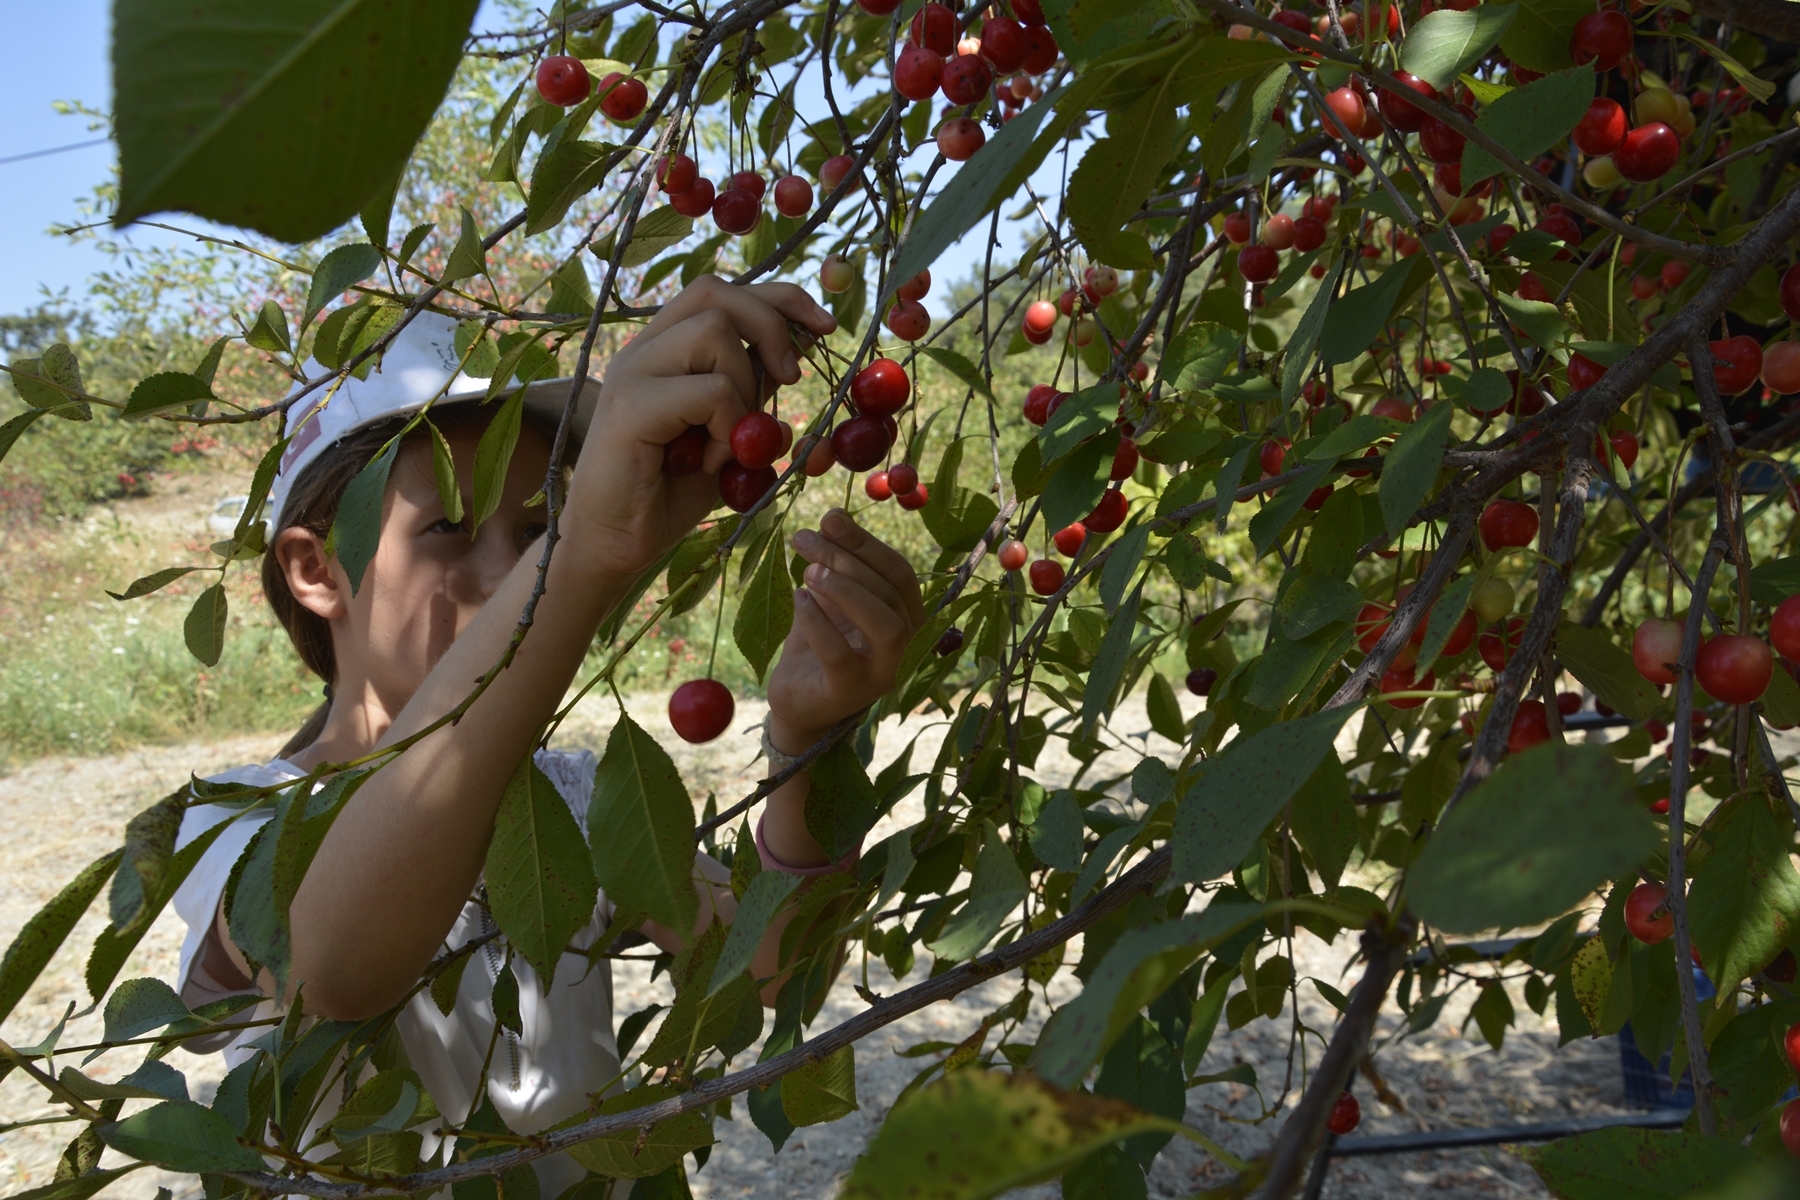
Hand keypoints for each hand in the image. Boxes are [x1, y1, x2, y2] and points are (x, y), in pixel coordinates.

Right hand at [564, 276, 836, 574]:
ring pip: (715, 333)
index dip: (780, 299)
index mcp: (665, 348)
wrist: (614, 545)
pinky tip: (710, 462)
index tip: (825, 326)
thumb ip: (751, 402)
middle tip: (793, 379)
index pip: (723, 292)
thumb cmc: (667, 495)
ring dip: (745, 387)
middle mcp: (644, 349)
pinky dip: (728, 427)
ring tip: (730, 441)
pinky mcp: (630, 407)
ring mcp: (632, 373)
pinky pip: (709, 392)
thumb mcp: (727, 440)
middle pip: (718, 293)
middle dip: (773, 326)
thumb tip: (790, 371)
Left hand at [766, 510, 924, 752]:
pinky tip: (798, 600)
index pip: (899, 572)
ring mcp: (883, 673)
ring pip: (883, 624)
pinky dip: (818, 622)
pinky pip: (840, 653)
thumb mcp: (831, 597)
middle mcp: (907, 646)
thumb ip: (837, 562)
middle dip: (846, 559)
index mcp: (908, 617)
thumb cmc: (820, 642)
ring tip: (808, 570)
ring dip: (845, 590)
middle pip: (888, 592)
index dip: (866, 542)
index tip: (830, 518)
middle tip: (805, 538)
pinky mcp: (850, 692)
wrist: (797, 698)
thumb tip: (834, 515)